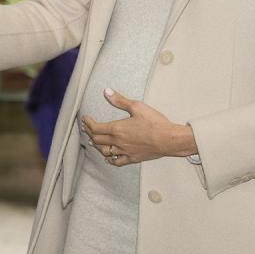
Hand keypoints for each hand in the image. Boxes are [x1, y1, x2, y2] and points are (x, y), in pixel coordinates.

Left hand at [82, 88, 196, 166]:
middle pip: (98, 140)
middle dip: (90, 133)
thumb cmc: (155, 122)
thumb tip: (106, 92)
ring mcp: (125, 151)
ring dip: (97, 146)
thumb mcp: (137, 106)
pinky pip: (117, 161)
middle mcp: (118, 142)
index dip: (88, 123)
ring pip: (105, 151)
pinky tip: (108, 158)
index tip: (85, 119)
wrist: (169, 139)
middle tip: (87, 128)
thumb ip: (120, 100)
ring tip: (93, 141)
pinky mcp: (133, 158)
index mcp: (117, 129)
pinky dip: (110, 159)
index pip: (96, 128)